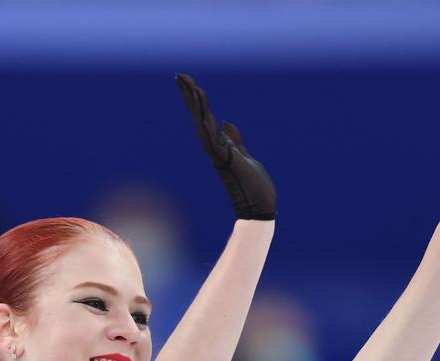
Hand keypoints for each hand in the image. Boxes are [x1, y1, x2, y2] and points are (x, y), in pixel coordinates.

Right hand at [175, 72, 275, 220]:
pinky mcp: (227, 162)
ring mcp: (219, 155)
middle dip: (190, 97)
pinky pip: (215, 141)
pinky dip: (209, 128)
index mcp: (220, 145)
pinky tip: (204, 113)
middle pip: (199, 117)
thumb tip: (226, 124)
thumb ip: (234, 140)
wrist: (260, 206)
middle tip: (179, 76)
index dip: (196, 100)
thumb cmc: (253, 185)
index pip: (204, 117)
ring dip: (197, 106)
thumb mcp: (244, 155)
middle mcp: (215, 149)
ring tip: (189, 85)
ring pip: (204, 125)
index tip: (186, 81)